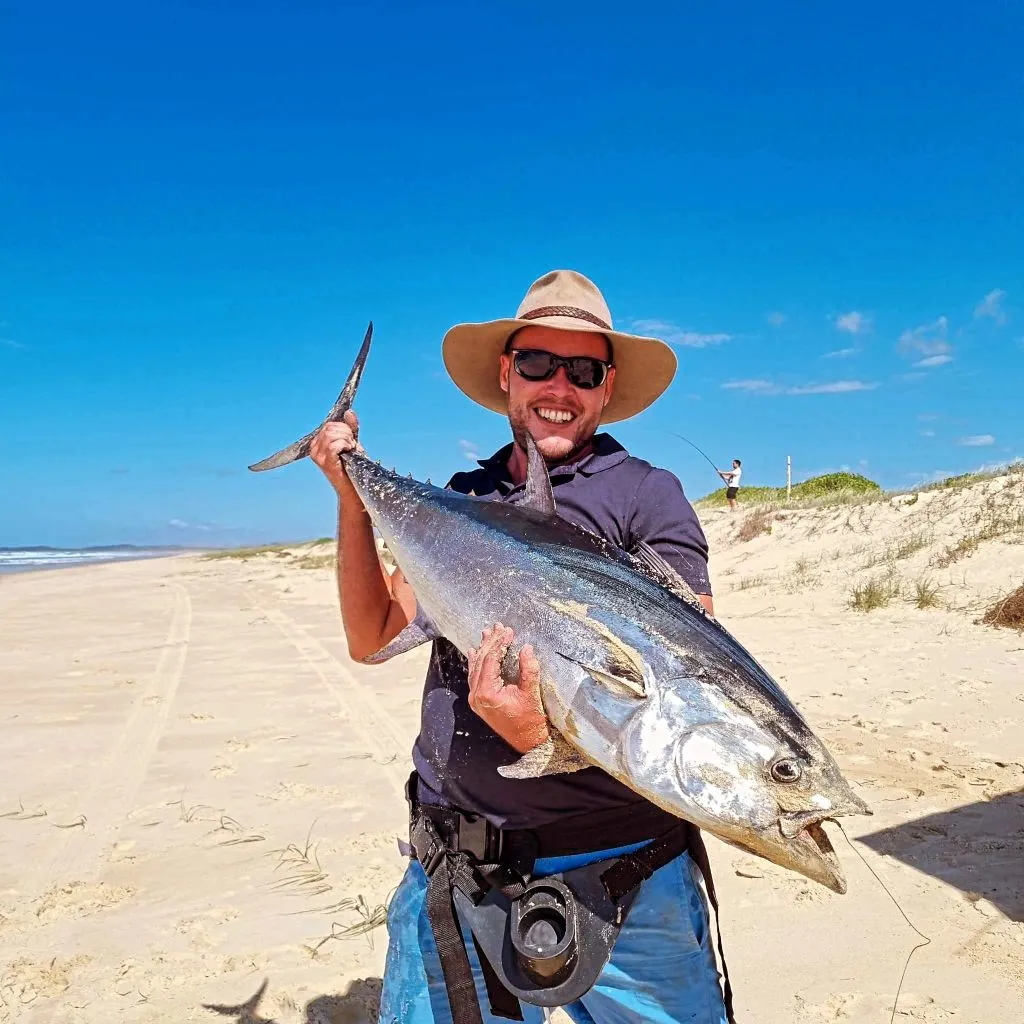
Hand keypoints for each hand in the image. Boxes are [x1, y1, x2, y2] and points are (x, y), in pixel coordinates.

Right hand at [310, 411, 363, 499]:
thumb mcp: (351, 442)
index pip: (329, 425)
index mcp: (317, 443)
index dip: (343, 428)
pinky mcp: (325, 462)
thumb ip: (350, 427)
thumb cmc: (352, 466)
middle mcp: (314, 449)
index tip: (351, 440)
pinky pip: (334, 445)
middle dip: (346, 433)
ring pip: (332, 435)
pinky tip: (349, 452)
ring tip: (351, 449)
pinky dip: (345, 445)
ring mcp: (318, 456)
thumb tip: (349, 412)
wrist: (353, 488)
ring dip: (347, 440)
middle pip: (330, 428)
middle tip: (352, 445)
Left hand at [467, 624, 549, 753]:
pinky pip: (474, 678)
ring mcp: (475, 700)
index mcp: (487, 693)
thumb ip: (528, 670)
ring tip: (487, 633)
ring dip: (482, 650)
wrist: (528, 742)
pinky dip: (475, 664)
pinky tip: (475, 652)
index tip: (508, 630)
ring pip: (475, 668)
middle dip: (490, 643)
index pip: (491, 660)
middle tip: (497, 627)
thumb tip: (527, 648)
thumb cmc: (530, 720)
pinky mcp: (479, 702)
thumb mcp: (531, 693)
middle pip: (481, 662)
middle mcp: (476, 696)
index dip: (499, 643)